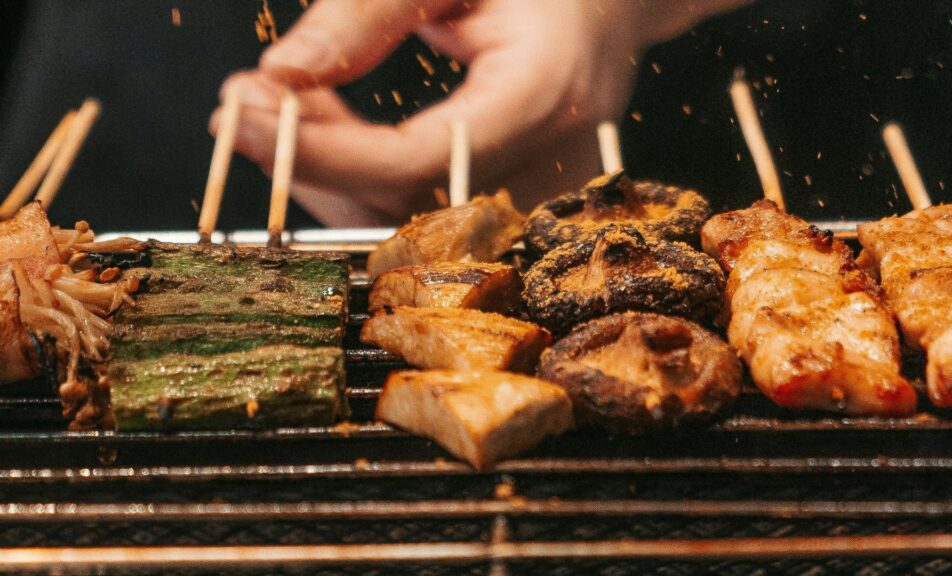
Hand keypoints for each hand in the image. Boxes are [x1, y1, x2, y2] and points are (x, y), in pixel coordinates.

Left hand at [211, 0, 750, 225]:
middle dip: (313, 165)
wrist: (610, 2)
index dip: (326, 150)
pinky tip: (335, 127)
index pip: (420, 159)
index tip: (244, 114)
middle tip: (246, 103)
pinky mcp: (528, 205)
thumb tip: (282, 76)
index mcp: (546, 91)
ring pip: (414, 225)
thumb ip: (366, 11)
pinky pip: (432, 219)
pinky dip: (366, 181)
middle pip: (408, 209)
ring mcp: (545, 196)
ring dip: (332, 174)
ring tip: (288, 102)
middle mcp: (554, 163)